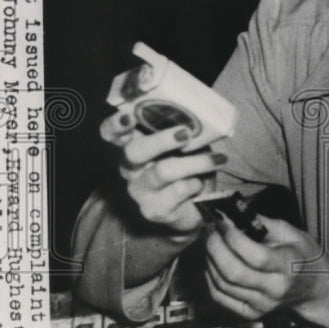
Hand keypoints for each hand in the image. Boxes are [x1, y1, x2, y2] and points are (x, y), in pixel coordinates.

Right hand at [100, 110, 223, 234]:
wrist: (196, 208)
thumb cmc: (190, 167)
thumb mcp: (188, 144)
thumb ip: (184, 129)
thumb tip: (197, 117)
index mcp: (134, 145)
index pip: (111, 133)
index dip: (115, 125)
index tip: (128, 117)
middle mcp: (130, 168)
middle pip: (134, 152)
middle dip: (161, 140)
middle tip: (186, 133)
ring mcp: (139, 190)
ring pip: (162, 171)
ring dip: (194, 163)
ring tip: (217, 159)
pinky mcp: (153, 210)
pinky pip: (176, 191)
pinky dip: (195, 184)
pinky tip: (201, 183)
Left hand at [204, 213, 328, 319]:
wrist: (314, 289)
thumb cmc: (304, 257)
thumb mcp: (291, 233)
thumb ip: (262, 222)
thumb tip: (233, 210)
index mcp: (288, 267)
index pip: (254, 255)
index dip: (232, 236)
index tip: (221, 219)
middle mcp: (274, 290)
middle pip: (233, 272)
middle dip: (215, 247)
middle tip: (211, 230)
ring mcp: (261, 305)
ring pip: (222, 284)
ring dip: (209, 259)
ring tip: (211, 242)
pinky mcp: (250, 313)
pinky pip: (220, 296)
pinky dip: (210, 277)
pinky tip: (212, 262)